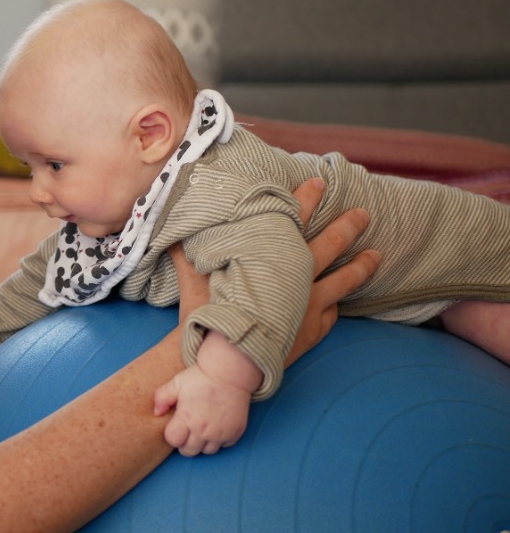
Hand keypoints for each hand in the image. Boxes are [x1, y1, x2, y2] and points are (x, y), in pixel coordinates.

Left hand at [153, 364, 250, 456]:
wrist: (229, 372)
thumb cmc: (200, 377)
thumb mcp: (176, 382)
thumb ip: (161, 398)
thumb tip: (156, 413)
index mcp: (187, 419)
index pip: (173, 441)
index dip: (172, 434)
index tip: (176, 425)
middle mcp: (204, 431)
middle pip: (189, 451)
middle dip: (185, 442)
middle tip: (187, 428)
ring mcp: (221, 433)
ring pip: (207, 451)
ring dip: (202, 443)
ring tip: (201, 427)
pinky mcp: (235, 433)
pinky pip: (224, 445)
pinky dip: (219, 439)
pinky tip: (216, 426)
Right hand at [173, 178, 379, 363]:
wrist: (227, 366)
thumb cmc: (209, 319)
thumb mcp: (196, 283)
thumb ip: (186, 257)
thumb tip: (170, 235)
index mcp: (273, 262)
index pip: (293, 222)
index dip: (304, 200)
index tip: (318, 182)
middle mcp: (297, 282)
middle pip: (329, 247)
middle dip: (346, 226)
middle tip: (364, 212)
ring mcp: (309, 308)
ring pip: (343, 282)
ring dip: (360, 266)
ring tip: (377, 254)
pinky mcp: (311, 333)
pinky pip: (331, 314)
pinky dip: (336, 304)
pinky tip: (340, 302)